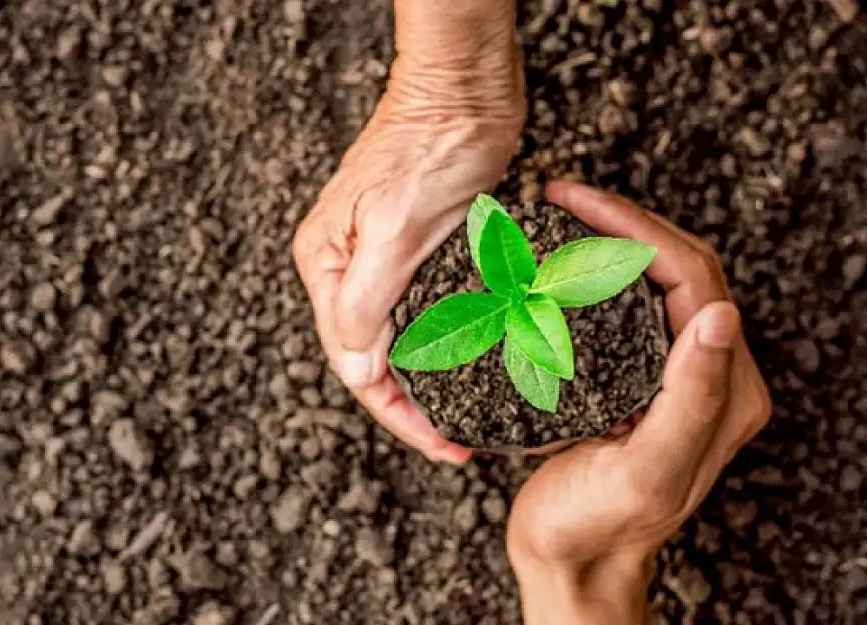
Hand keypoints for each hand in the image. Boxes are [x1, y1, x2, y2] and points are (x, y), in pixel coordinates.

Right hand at [292, 0, 524, 462]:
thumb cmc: (429, 145)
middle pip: (372, 359)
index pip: (353, 363)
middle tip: (456, 444)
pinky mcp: (414, 251)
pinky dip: (443, 345)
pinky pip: (422, 314)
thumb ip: (367, 301)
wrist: (465, 88)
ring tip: (463, 419)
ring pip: (398, 341)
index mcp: (326, 266)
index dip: (396, 413)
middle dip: (411, 407)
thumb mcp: (394, 227)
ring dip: (427, 382)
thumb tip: (356, 370)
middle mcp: (344, 269)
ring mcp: (378, 260)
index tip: (441, 445)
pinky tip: (468, 366)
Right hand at [507, 182, 771, 624]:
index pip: (693, 277)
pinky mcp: (637, 378)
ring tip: (559, 217)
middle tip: (562, 197)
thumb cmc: (599, 524)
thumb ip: (690, 398)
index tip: (576, 203)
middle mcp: (707, 373)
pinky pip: (626, 306)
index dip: (638, 229)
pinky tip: (556, 265)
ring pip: (652, 280)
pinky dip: (593, 273)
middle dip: (623, 221)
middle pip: (678, 267)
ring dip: (611, 240)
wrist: (569, 560)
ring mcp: (671, 374)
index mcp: (724, 389)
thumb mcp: (646, 470)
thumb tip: (721, 314)